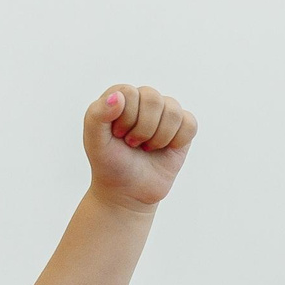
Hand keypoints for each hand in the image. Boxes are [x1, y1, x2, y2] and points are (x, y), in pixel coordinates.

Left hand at [84, 85, 196, 209]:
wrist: (128, 191)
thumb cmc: (109, 163)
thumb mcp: (94, 141)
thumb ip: (97, 115)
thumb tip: (118, 96)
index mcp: (121, 96)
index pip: (130, 93)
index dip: (125, 119)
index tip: (118, 136)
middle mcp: (144, 100)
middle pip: (153, 99)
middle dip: (143, 129)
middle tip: (133, 144)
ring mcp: (165, 113)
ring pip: (173, 112)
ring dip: (159, 138)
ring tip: (147, 148)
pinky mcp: (183, 128)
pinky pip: (190, 124)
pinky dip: (177, 141)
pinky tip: (165, 149)